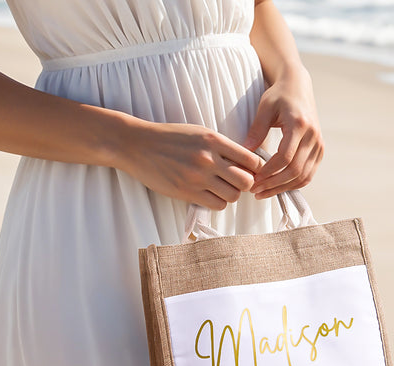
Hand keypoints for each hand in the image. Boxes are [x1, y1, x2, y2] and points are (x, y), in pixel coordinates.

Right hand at [117, 121, 263, 209]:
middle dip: (245, 184)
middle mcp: (209, 159)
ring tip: (220, 188)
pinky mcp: (187, 192)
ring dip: (230, 194)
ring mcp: (198, 177)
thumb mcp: (199, 133)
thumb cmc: (169, 138)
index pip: (252, 159)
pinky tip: (209, 194)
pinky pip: (216, 205)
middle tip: (236, 182)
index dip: (255, 168)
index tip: (250, 171)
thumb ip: (222, 147)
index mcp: (214, 140)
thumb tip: (247, 163)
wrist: (137, 145)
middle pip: (247, 181)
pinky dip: (217, 202)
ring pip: (233, 196)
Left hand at [243, 67, 324, 198]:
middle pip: (295, 170)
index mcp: (299, 124)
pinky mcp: (319, 150)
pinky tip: (277, 187)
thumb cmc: (278, 96)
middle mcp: (313, 136)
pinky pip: (308, 174)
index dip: (269, 172)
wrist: (298, 87)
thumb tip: (245, 153)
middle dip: (274, 184)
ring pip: (303, 176)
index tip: (254, 179)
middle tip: (255, 191)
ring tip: (263, 193)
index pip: (285, 157)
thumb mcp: (264, 108)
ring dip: (283, 188)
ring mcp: (319, 144)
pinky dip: (293, 184)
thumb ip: (256, 130)